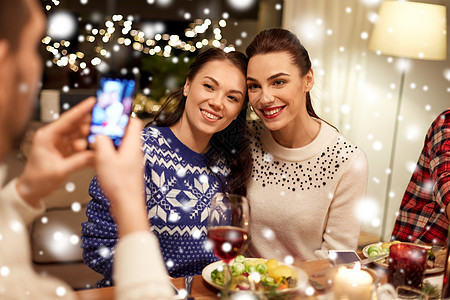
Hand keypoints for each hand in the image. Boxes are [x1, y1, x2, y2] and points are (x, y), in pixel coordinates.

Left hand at [16, 98, 95, 207]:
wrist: (31, 191)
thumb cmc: (37, 180)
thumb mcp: (60, 170)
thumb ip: (80, 161)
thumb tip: (97, 155)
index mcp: (48, 136)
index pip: (67, 119)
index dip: (81, 109)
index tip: (93, 102)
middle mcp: (55, 137)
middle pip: (76, 125)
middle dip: (90, 125)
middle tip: (104, 124)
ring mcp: (61, 144)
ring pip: (80, 135)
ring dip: (90, 138)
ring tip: (100, 140)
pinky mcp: (67, 151)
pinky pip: (81, 145)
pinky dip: (89, 147)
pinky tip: (96, 149)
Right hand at [94, 117, 148, 236]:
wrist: (127, 205)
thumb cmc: (120, 185)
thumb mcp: (104, 158)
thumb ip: (101, 141)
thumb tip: (99, 132)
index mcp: (133, 144)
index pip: (133, 121)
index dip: (122, 115)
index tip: (109, 112)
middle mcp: (135, 150)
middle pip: (125, 132)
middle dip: (111, 128)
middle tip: (98, 128)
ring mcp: (132, 160)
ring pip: (120, 143)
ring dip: (108, 141)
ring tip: (96, 143)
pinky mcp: (128, 169)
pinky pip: (118, 154)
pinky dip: (109, 152)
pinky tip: (99, 158)